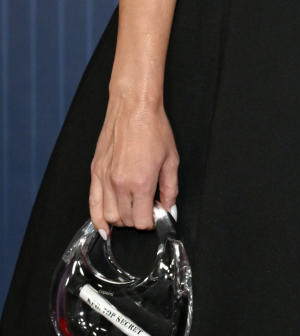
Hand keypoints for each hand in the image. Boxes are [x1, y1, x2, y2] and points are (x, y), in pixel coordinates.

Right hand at [89, 94, 178, 233]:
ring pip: (109, 216)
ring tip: (130, 213)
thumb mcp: (171, 159)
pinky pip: (92, 204)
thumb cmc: (153, 127)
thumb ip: (170, 188)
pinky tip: (104, 228)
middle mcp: (120, 183)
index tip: (155, 215)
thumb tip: (168, 206)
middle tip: (145, 211)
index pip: (142, 220)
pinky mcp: (95, 171)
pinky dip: (98, 219)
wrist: (134, 107)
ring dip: (120, 220)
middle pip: (125, 220)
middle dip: (137, 220)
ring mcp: (104, 178)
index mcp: (141, 182)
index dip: (150, 222)